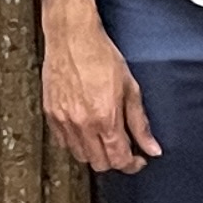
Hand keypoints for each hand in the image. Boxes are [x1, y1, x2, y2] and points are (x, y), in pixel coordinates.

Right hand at [40, 11, 159, 173]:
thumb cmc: (100, 56)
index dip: (132, 164)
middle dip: (115, 160)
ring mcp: (63, 120)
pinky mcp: (50, 114)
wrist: (72, 37)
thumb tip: (152, 148)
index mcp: (105, 118)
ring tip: (104, 139)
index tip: (138, 159)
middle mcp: (82, 124)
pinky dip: (76, 143)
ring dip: (95, 154)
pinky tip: (86, 130)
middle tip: (124, 149)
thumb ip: (140, 123)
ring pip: (80, 157)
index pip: (119, 159)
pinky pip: (63, 142)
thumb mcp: (130, 88)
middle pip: (99, 163)